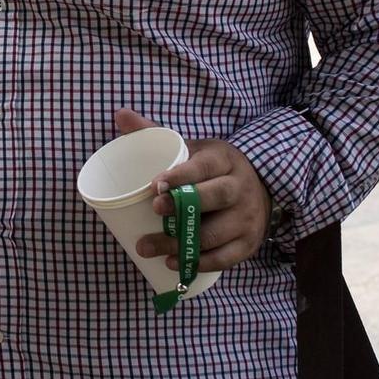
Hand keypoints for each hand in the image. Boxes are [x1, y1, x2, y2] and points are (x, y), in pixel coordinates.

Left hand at [114, 108, 273, 273]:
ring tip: (147, 247)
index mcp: (224, 160)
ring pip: (214, 234)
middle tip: (154, 211)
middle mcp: (240, 188)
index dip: (180, 176)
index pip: (204, 167)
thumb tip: (120, 115)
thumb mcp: (192, 148)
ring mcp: (247, 218)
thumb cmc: (212, 169)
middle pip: (215, 198)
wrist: (258, 189)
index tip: (154, 185)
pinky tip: (174, 263)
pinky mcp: (248, 243)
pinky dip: (198, 263)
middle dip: (182, 207)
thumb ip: (156, 133)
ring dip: (180, 244)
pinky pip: (224, 257)